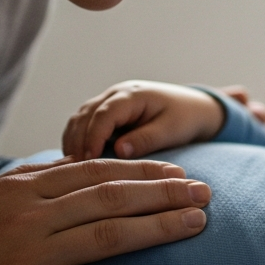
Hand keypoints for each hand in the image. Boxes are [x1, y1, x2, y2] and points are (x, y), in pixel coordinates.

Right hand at [0, 158, 209, 264]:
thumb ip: (24, 183)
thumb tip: (67, 166)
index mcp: (17, 190)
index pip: (92, 172)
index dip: (140, 170)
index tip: (176, 170)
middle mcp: (26, 221)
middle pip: (110, 199)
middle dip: (164, 192)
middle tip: (205, 190)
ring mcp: (27, 262)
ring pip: (107, 238)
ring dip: (158, 228)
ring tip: (197, 222)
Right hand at [63, 81, 264, 160]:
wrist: (194, 107)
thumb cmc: (186, 118)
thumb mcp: (171, 130)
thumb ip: (146, 139)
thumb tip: (119, 151)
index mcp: (133, 95)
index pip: (104, 114)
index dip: (93, 136)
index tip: (87, 160)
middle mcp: (116, 94)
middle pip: (85, 115)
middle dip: (77, 141)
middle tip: (71, 170)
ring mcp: (108, 102)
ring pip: (80, 119)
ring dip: (73, 141)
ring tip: (69, 169)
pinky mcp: (106, 114)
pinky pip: (84, 125)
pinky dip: (77, 141)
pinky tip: (75, 163)